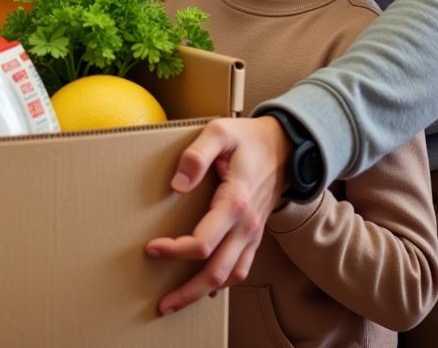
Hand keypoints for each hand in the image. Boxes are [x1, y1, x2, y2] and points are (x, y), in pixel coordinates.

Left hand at [145, 115, 289, 313]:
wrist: (285, 146)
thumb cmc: (248, 138)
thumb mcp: (219, 133)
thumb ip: (196, 155)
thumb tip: (177, 185)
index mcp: (235, 202)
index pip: (203, 241)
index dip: (175, 250)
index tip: (151, 248)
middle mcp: (247, 225)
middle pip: (216, 272)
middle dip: (187, 292)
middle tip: (161, 304)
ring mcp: (253, 233)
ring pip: (229, 276)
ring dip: (202, 293)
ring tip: (176, 302)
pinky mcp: (255, 234)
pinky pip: (241, 268)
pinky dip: (223, 283)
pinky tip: (206, 288)